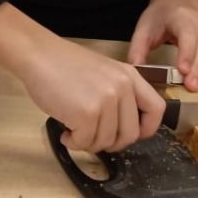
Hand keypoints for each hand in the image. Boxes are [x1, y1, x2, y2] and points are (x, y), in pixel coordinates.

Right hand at [0, 4, 165, 152]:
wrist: (40, 55)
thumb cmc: (66, 65)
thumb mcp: (104, 73)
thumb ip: (120, 95)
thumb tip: (126, 130)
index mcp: (130, 76)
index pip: (157, 109)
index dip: (147, 129)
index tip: (131, 135)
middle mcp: (122, 87)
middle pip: (130, 135)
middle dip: (110, 142)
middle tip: (92, 135)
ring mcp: (106, 100)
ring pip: (105, 142)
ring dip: (87, 142)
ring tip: (73, 127)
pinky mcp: (87, 113)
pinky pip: (85, 143)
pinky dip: (73, 142)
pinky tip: (65, 130)